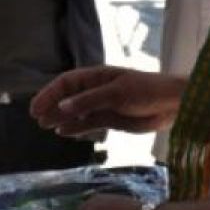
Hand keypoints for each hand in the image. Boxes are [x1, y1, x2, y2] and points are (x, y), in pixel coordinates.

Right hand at [30, 66, 185, 137]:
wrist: (173, 105)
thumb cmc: (146, 91)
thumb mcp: (116, 93)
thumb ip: (88, 101)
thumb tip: (61, 107)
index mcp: (97, 77)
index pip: (66, 83)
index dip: (49, 94)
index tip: (36, 107)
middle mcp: (97, 90)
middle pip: (67, 97)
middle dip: (51, 106)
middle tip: (36, 119)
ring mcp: (103, 105)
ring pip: (76, 112)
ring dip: (61, 118)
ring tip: (45, 127)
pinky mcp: (112, 119)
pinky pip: (88, 123)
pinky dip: (76, 128)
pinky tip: (63, 133)